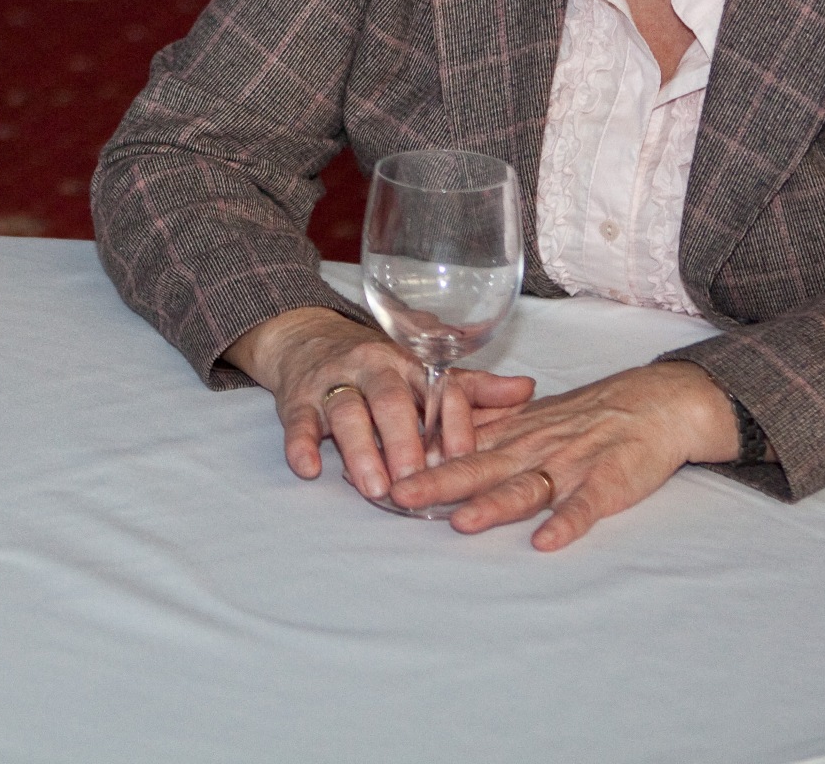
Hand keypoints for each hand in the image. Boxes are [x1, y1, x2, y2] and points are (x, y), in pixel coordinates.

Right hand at [227, 306, 533, 502]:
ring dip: (360, 450)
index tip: (466, 458)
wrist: (305, 337)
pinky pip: (297, 421)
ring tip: (374, 488)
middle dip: (404, 441)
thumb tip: (527, 389)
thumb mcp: (424, 370)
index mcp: (410, 362)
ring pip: (346, 411)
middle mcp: (373, 367)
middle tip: (415, 480)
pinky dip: (300, 444)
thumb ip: (472, 387)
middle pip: (390, 400)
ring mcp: (333, 381)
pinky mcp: (296, 398)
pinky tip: (308, 469)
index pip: (437, 388)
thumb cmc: (376, 365)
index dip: (453, 423)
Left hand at [388, 359, 737, 549]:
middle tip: (399, 495)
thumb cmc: (587, 416)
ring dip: (494, 504)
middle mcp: (535, 446)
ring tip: (461, 522)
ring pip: (527, 485)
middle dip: (439, 482)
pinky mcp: (609, 482)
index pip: (460, 446)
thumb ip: (486, 431)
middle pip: (481, 465)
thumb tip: (430, 441)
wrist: (654, 403)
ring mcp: (572, 464)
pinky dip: (566, 523)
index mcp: (513, 432)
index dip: (419, 460)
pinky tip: (546, 541)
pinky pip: (585, 505)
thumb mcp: (531, 417)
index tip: (379, 471)